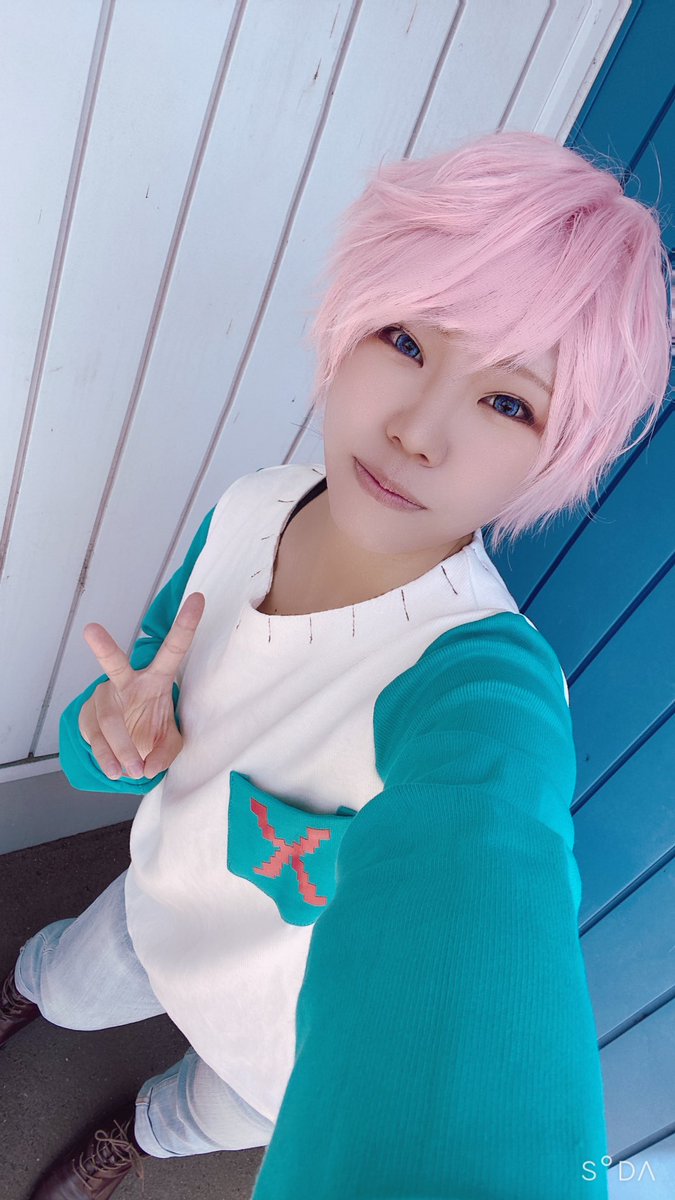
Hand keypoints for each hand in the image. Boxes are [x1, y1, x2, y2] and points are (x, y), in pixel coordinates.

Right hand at [77, 591, 205, 780]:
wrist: (122, 744)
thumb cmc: (151, 729)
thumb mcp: (169, 742)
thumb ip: (166, 753)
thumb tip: (149, 766)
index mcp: (157, 678)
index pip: (174, 649)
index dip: (186, 625)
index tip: (199, 598)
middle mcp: (128, 682)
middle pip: (114, 665)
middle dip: (103, 648)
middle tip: (91, 630)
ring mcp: (105, 698)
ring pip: (109, 719)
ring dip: (122, 747)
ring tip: (135, 770)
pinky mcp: (89, 718)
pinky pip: (97, 738)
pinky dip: (108, 758)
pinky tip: (115, 770)